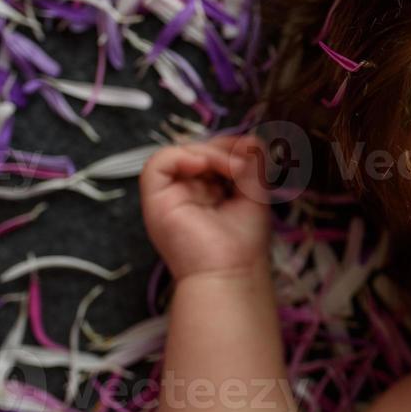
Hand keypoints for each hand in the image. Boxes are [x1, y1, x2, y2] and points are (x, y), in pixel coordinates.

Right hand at [139, 133, 272, 281]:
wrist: (229, 272)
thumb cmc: (243, 242)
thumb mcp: (255, 194)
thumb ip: (253, 165)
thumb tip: (251, 139)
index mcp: (208, 191)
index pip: (213, 154)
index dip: (231, 146)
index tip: (252, 151)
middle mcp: (187, 191)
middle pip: (198, 150)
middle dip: (224, 147)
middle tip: (244, 163)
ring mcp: (170, 194)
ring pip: (181, 152)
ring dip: (210, 152)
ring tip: (231, 169)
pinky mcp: (155, 200)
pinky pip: (158, 163)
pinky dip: (182, 156)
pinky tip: (203, 166)